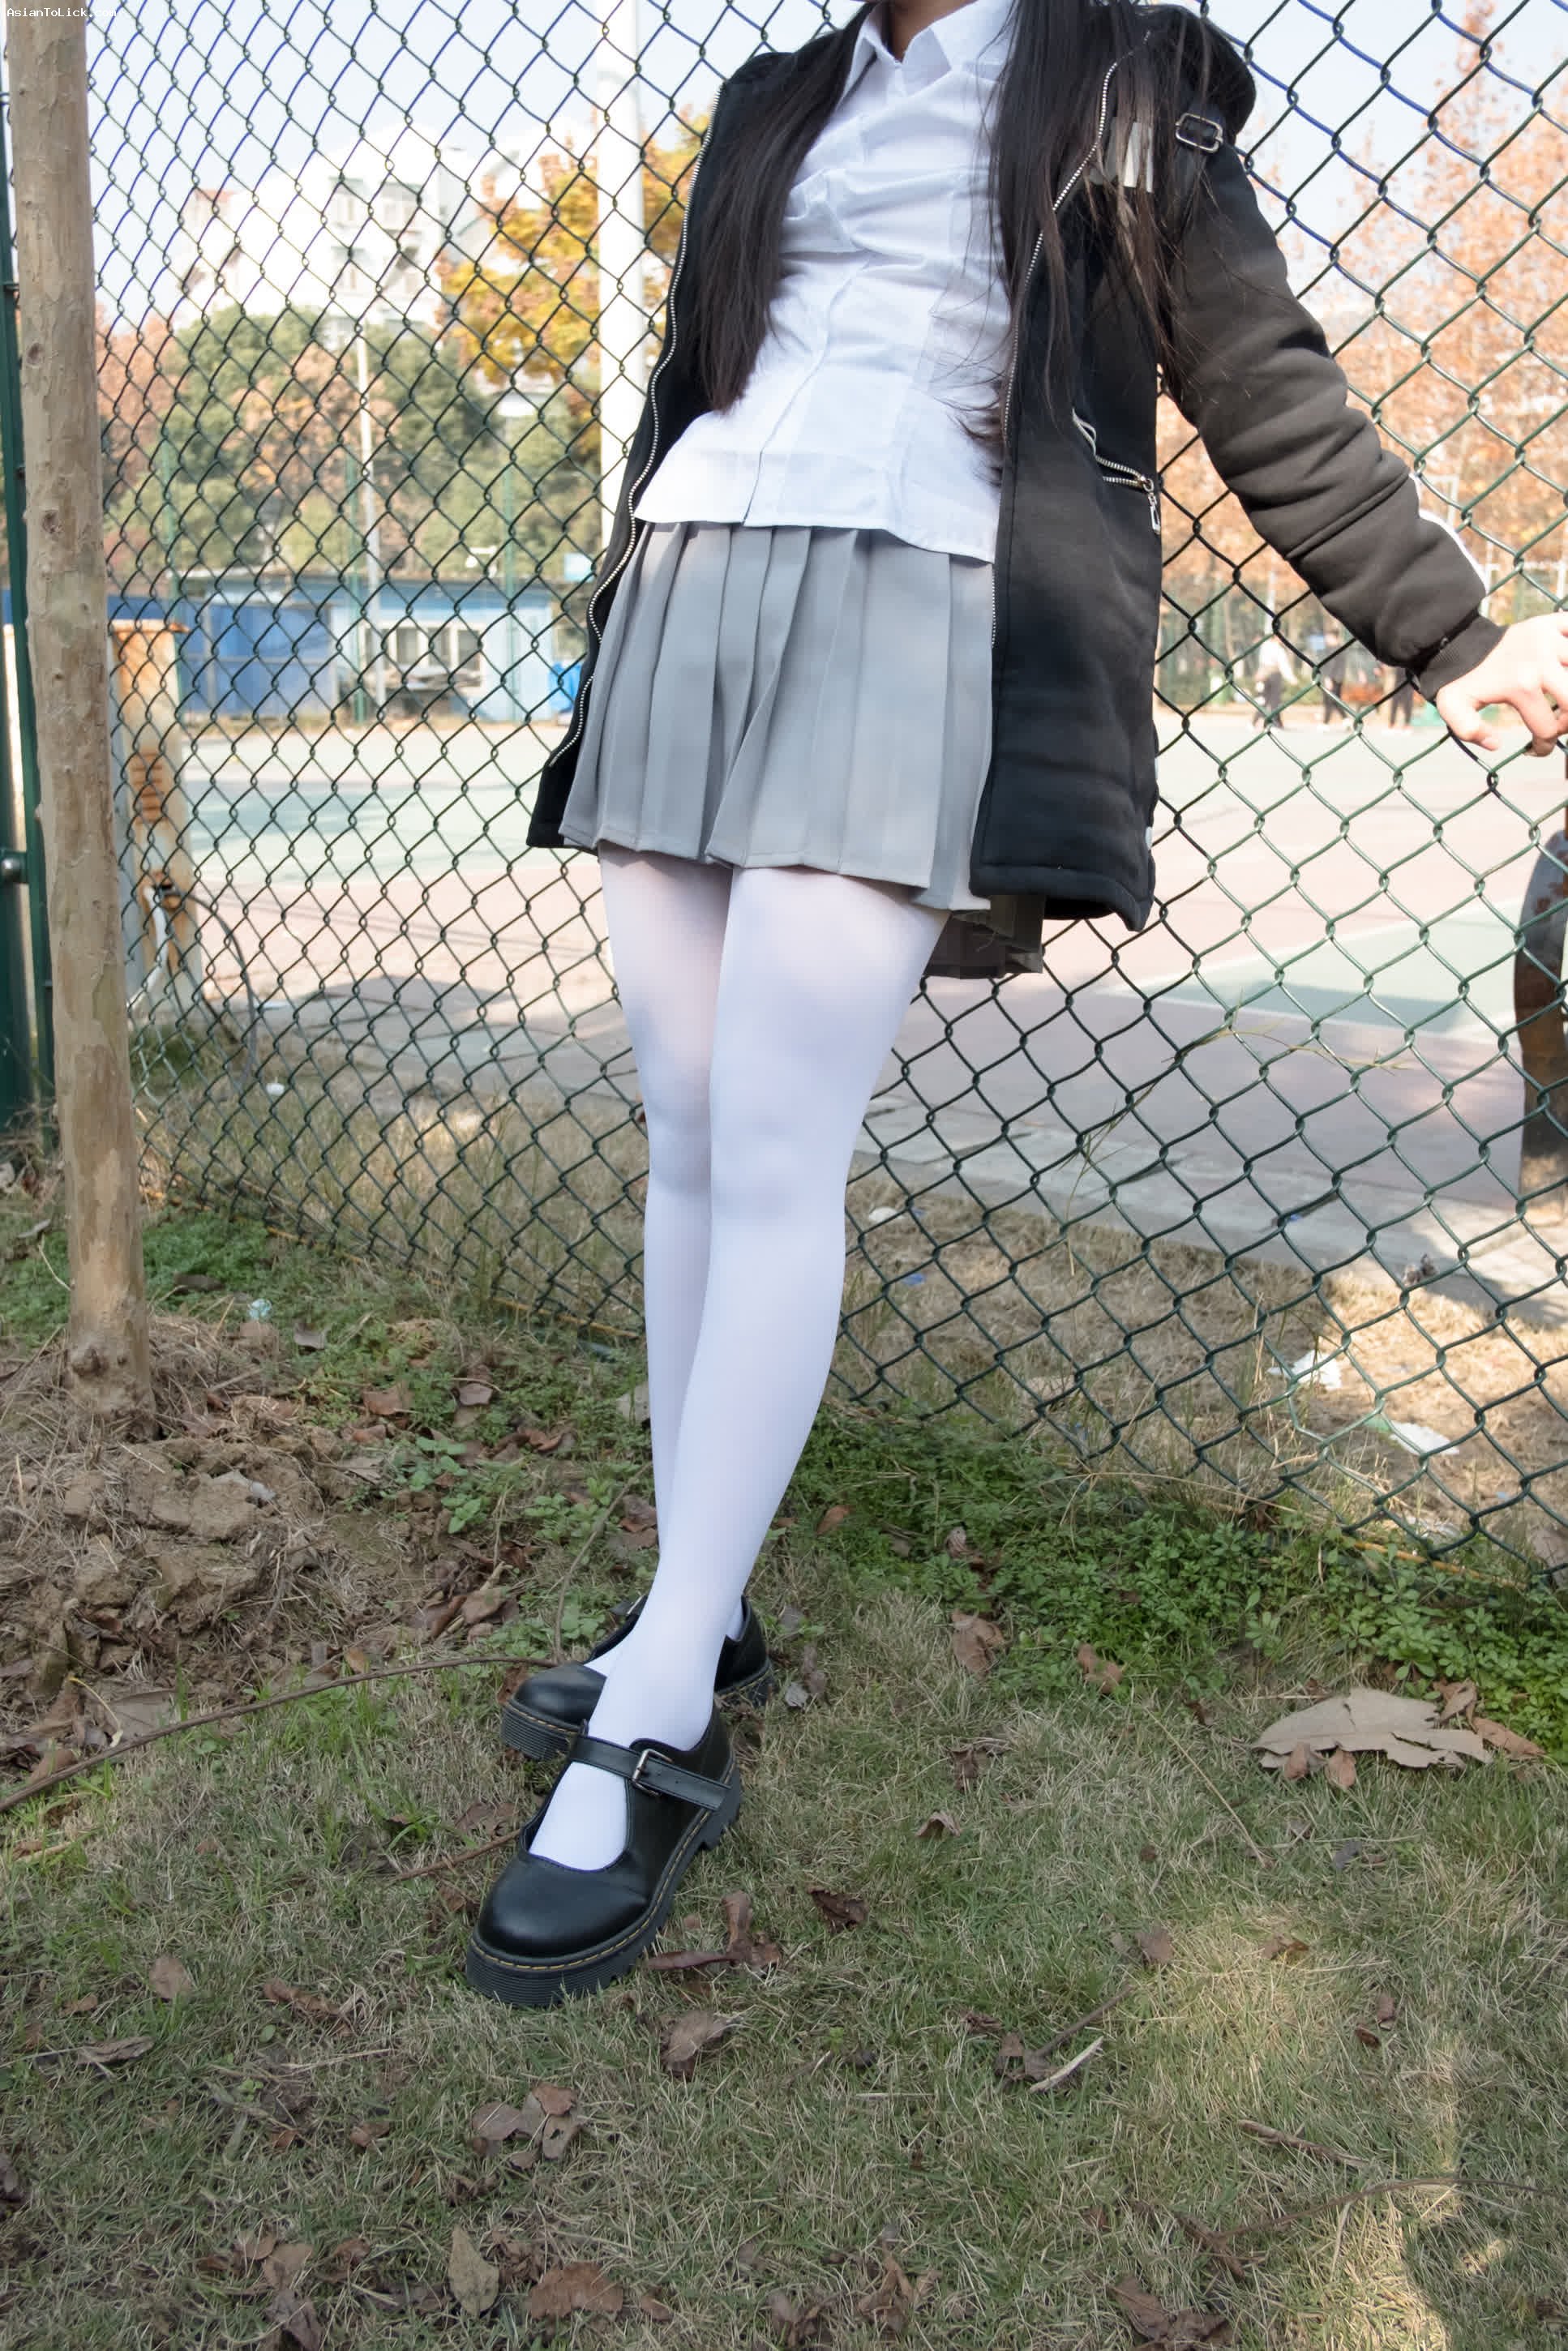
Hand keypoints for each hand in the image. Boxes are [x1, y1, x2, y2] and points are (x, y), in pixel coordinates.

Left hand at [1435, 612, 1567, 757]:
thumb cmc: (1461, 679)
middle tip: (1556, 723)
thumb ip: (1468, 730)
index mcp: (1520, 685)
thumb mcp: (1452, 707)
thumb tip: (1497, 744)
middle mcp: (1541, 661)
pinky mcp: (1553, 623)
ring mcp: (1550, 639)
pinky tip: (1564, 670)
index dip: (1543, 746)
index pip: (1547, 728)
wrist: (1462, 641)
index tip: (1535, 748)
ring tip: (1561, 697)